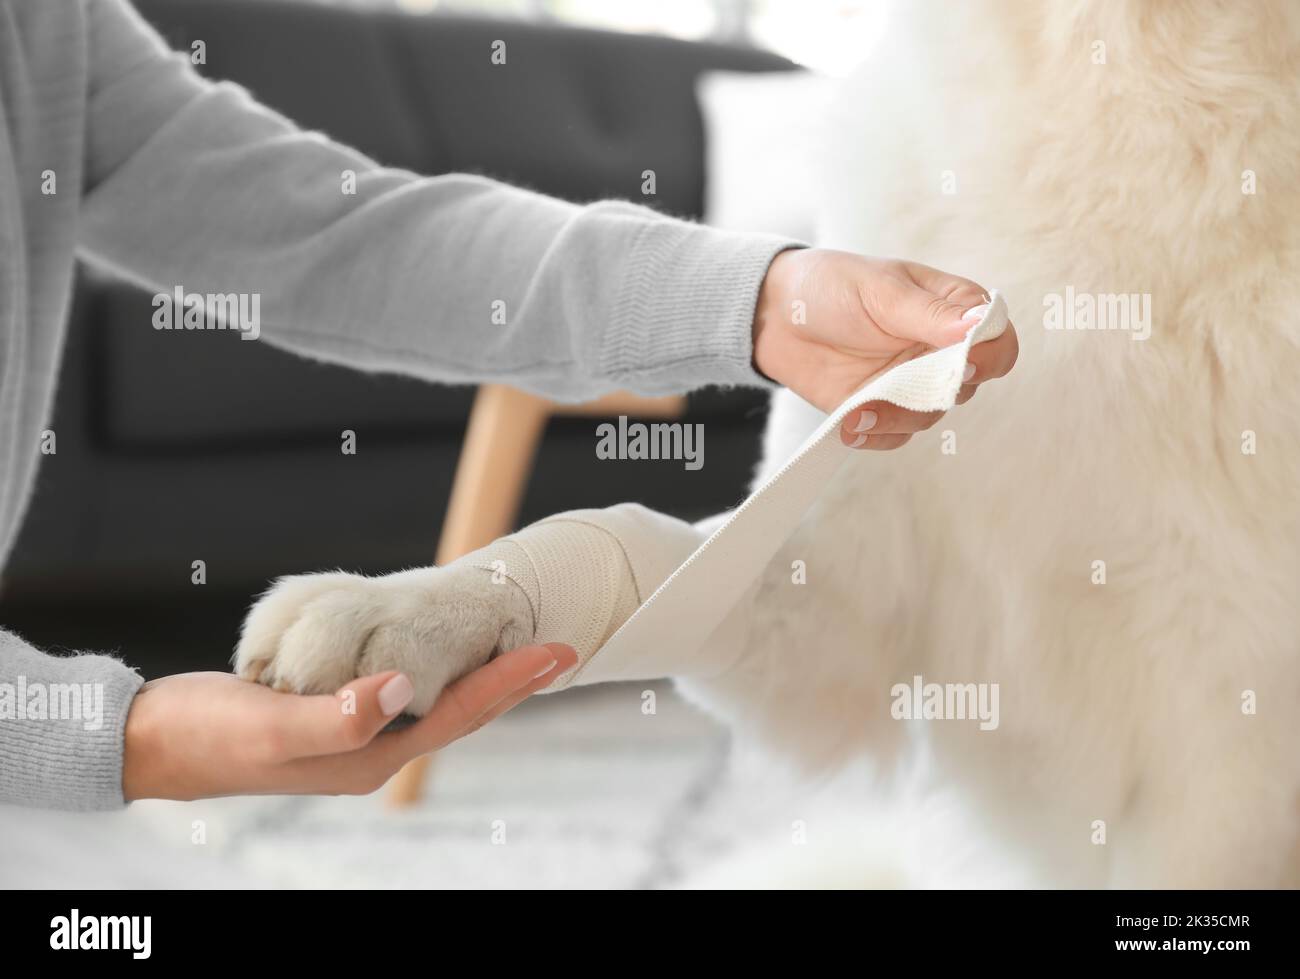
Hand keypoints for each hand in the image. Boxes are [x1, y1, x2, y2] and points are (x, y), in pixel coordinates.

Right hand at [122, 643, 577, 800]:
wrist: (157, 741)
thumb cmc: (209, 735)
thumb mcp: (272, 726)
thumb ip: (337, 715)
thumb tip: (400, 691)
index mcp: (368, 755)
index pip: (457, 713)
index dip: (509, 681)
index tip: (557, 651)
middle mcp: (370, 748)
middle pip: (458, 710)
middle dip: (508, 680)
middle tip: (558, 650)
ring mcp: (352, 733)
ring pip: (434, 701)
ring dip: (476, 675)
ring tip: (516, 650)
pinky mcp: (331, 713)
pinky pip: (400, 689)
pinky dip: (431, 668)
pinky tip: (438, 653)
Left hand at [753, 249, 1018, 448]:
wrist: (774, 315)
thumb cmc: (831, 286)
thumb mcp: (881, 290)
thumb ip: (930, 313)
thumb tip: (977, 326)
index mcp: (952, 310)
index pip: (996, 341)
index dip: (989, 357)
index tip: (964, 365)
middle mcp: (939, 351)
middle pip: (965, 388)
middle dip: (933, 394)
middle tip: (899, 389)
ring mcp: (911, 383)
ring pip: (929, 417)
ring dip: (897, 418)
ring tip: (859, 410)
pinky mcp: (881, 409)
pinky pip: (895, 437)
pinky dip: (875, 435)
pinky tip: (850, 424)